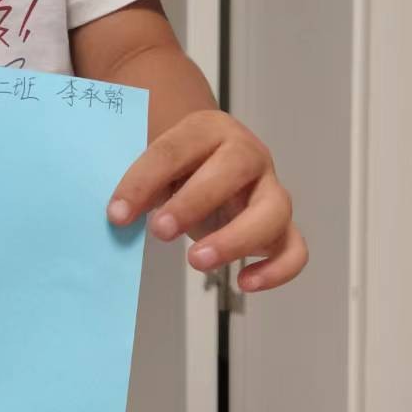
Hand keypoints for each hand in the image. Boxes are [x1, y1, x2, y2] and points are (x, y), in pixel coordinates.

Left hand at [107, 109, 306, 292]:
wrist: (206, 162)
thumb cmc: (176, 166)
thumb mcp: (153, 165)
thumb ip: (137, 182)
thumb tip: (116, 215)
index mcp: (209, 129)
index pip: (175, 149)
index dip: (143, 182)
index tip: (117, 214)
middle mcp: (248, 154)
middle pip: (234, 169)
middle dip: (194, 202)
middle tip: (159, 230)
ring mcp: (270, 189)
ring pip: (274, 210)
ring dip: (236, 239)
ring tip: (197, 260)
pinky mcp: (282, 226)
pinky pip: (294, 249)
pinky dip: (276, 270)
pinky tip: (243, 282)